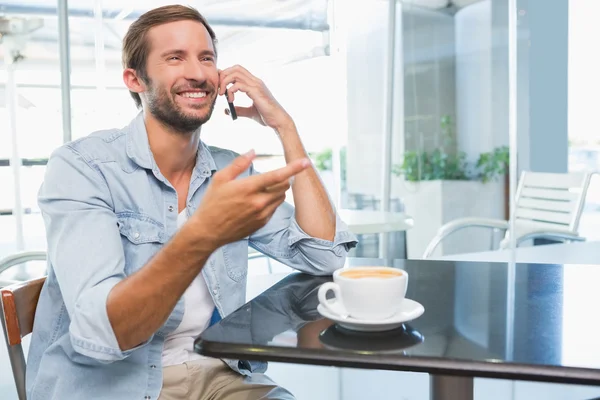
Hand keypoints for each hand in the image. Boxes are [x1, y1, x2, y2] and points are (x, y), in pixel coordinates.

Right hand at [189, 150, 309, 249]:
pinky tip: (257, 202)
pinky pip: (274, 208)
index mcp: (249, 188)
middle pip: (284, 186)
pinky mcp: (262, 223)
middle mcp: (259, 202)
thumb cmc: (212, 203)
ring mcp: (262, 214)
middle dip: (283, 178)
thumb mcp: (220, 179)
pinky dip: (271, 202)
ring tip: (262, 189)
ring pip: (281, 197)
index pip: (278, 175)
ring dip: (277, 190)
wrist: (208, 231)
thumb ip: (239, 164)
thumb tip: (253, 151)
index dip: (294, 167)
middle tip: (272, 176)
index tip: (306, 161)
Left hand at [218, 65, 292, 130]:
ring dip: (225, 82)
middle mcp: (255, 81)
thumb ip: (239, 109)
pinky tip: (231, 100)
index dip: (227, 74)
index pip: (238, 70)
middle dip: (224, 75)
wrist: (278, 121)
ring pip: (235, 74)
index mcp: (254, 83)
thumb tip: (227, 110)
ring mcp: (256, 85)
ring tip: (223, 94)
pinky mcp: (255, 91)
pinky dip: (230, 91)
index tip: (220, 85)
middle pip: (236, 68)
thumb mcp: (249, 112)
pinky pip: (238, 85)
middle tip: (220, 89)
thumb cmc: (267, 116)